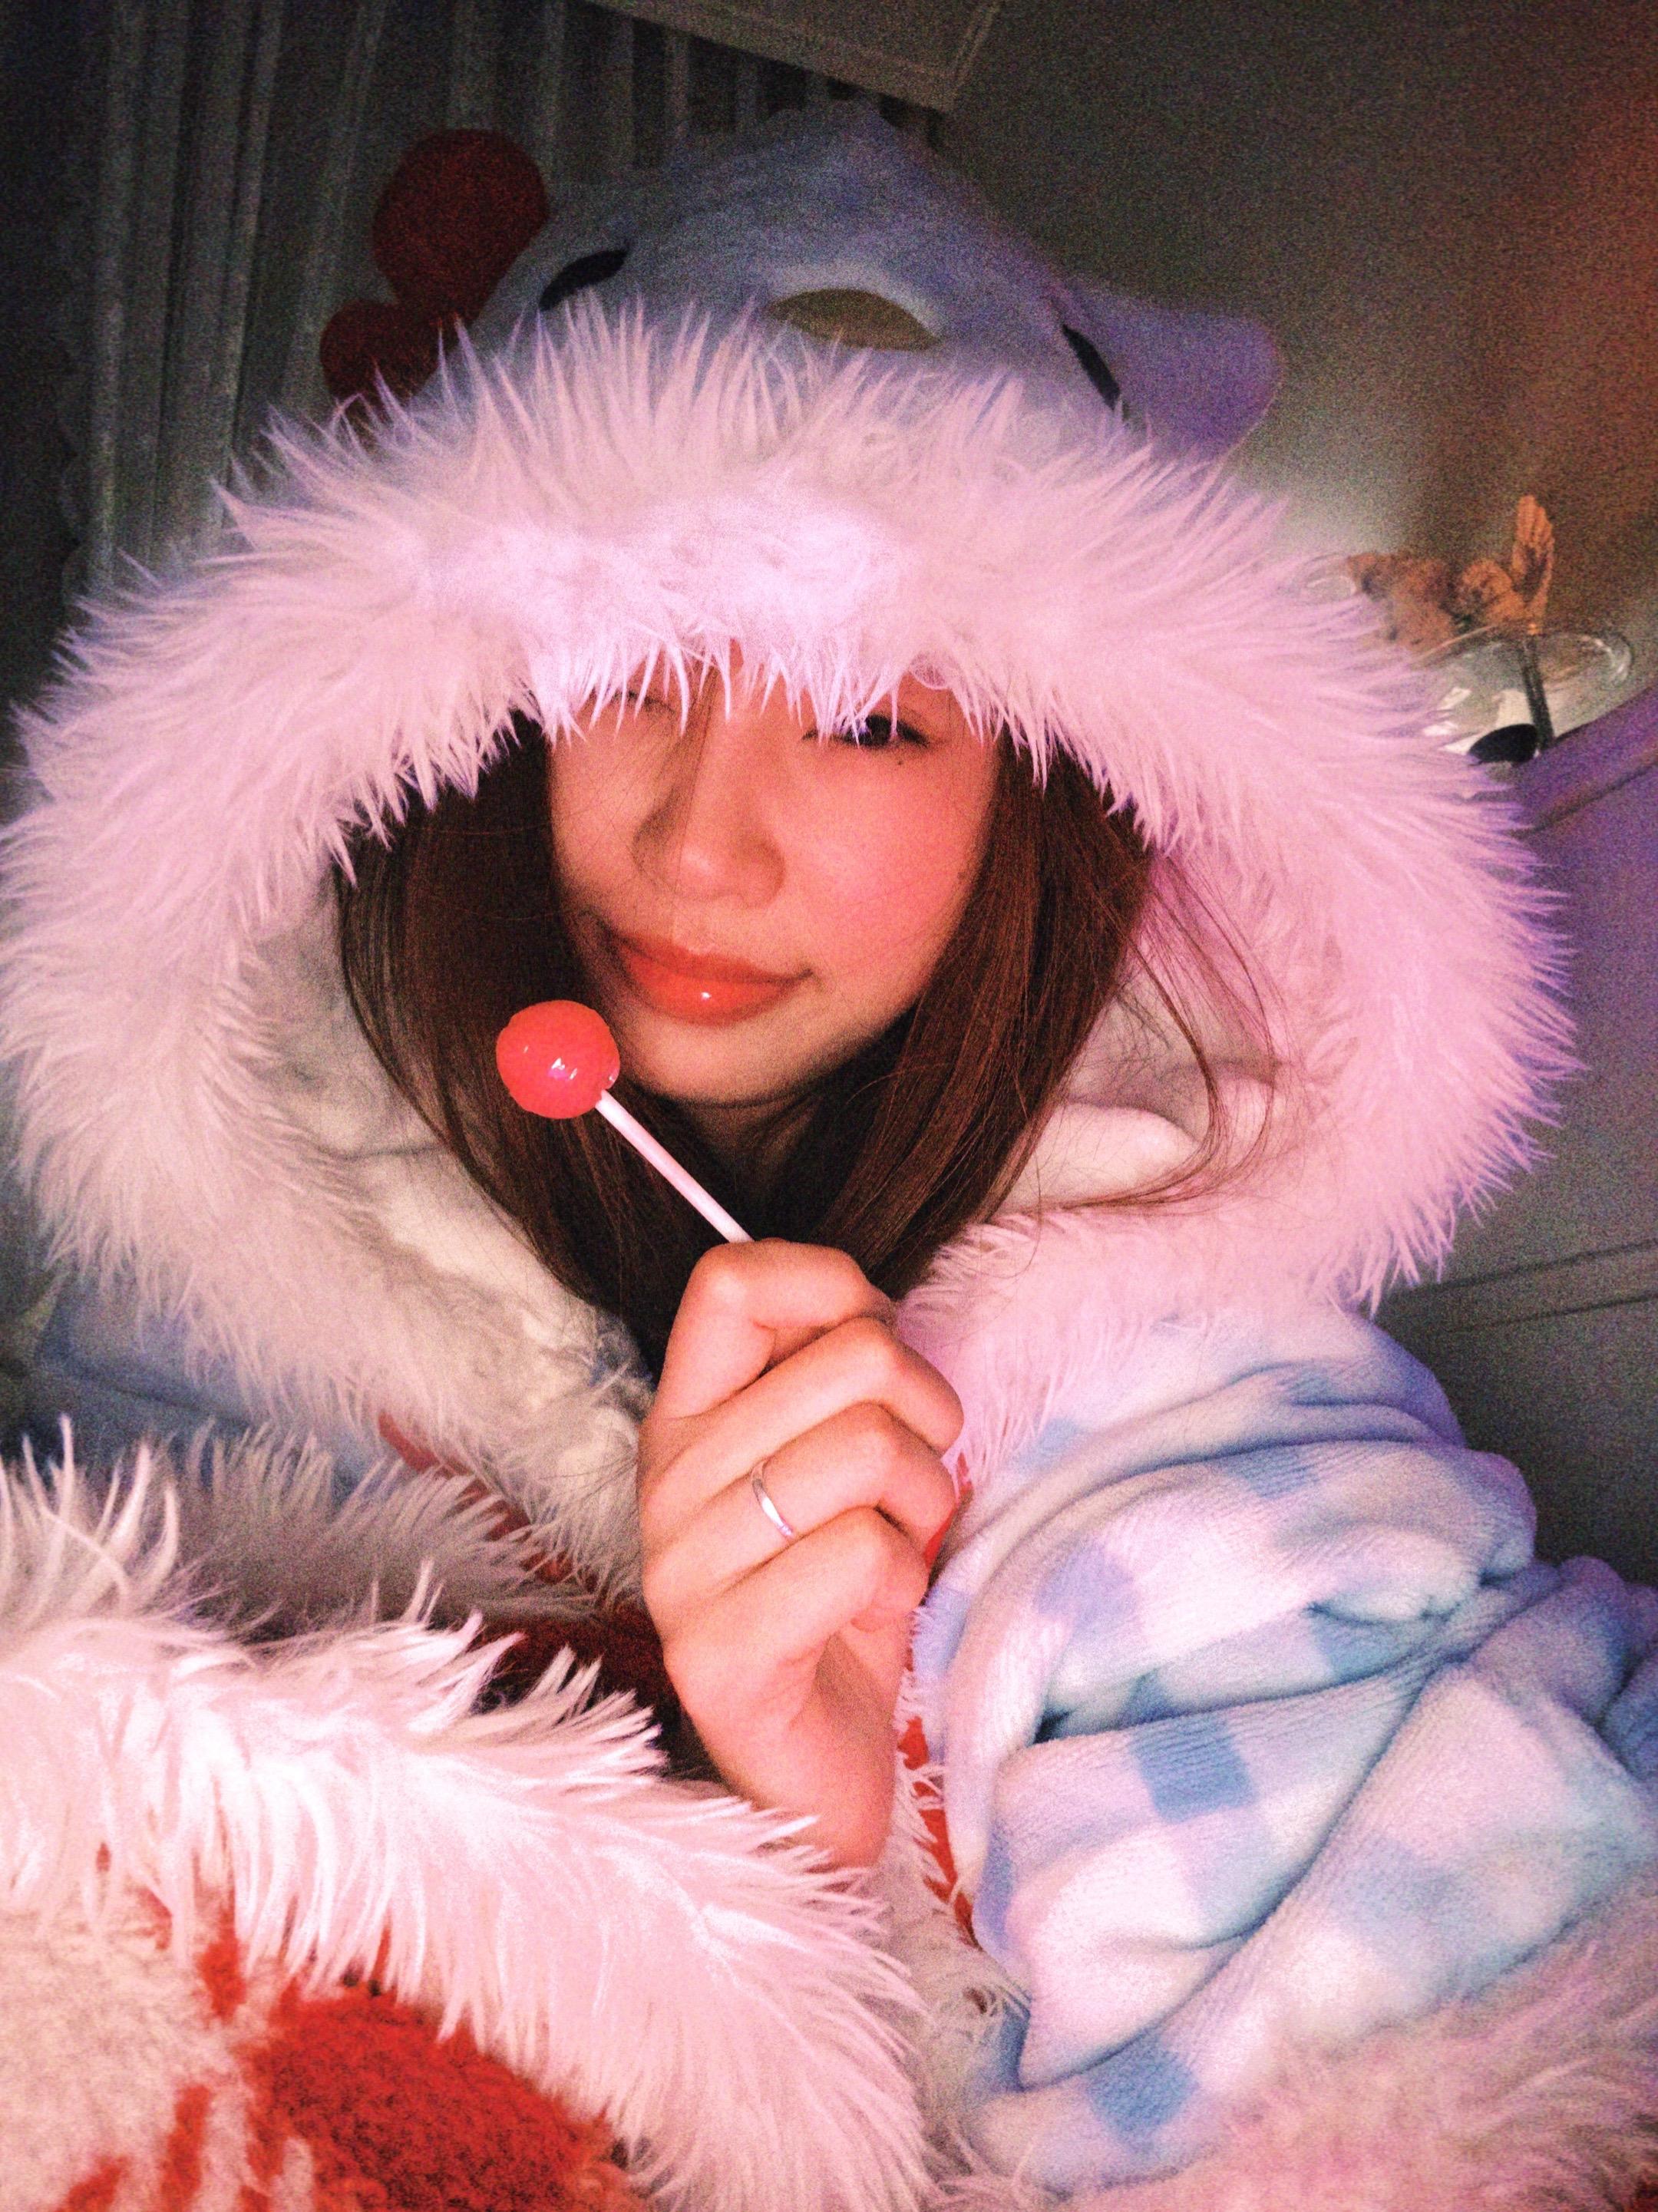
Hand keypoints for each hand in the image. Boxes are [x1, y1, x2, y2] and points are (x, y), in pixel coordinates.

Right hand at [637, 1241, 962, 1865]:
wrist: (819, 1773)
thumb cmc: (841, 1602)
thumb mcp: (837, 1467)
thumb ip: (835, 1381)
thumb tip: (871, 1306)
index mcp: (688, 1417)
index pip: (731, 1281)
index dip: (832, 1285)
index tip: (875, 1345)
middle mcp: (668, 1481)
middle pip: (851, 1358)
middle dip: (928, 1416)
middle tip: (914, 1488)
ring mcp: (682, 1569)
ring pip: (867, 1448)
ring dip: (924, 1503)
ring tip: (897, 1554)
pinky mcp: (718, 1654)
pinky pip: (860, 1552)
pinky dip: (901, 1580)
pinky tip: (874, 1616)